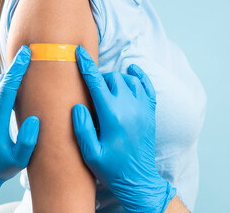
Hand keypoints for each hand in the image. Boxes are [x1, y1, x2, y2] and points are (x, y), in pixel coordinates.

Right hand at [72, 45, 176, 212]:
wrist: (138, 178)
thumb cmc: (111, 168)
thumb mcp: (90, 153)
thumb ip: (82, 127)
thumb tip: (79, 105)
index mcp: (112, 115)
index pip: (96, 82)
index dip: (86, 65)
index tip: (79, 51)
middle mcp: (129, 106)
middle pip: (112, 78)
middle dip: (100, 78)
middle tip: (92, 90)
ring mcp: (142, 107)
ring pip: (128, 79)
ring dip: (116, 78)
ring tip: (107, 88)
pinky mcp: (150, 111)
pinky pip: (147, 85)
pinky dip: (139, 75)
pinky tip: (132, 71)